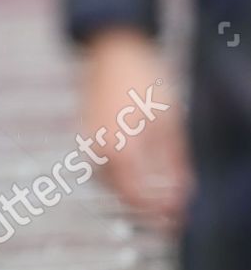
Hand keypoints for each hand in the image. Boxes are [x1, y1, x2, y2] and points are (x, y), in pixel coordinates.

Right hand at [81, 25, 192, 231]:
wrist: (114, 48)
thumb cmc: (144, 81)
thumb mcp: (169, 122)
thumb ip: (175, 164)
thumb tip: (182, 196)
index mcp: (119, 150)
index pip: (137, 198)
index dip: (158, 213)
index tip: (176, 221)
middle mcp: (98, 150)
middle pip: (122, 193)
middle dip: (146, 206)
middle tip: (171, 214)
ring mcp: (88, 140)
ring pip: (109, 181)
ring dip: (131, 191)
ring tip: (157, 194)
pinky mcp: (86, 131)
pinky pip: (101, 164)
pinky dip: (120, 174)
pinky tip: (137, 169)